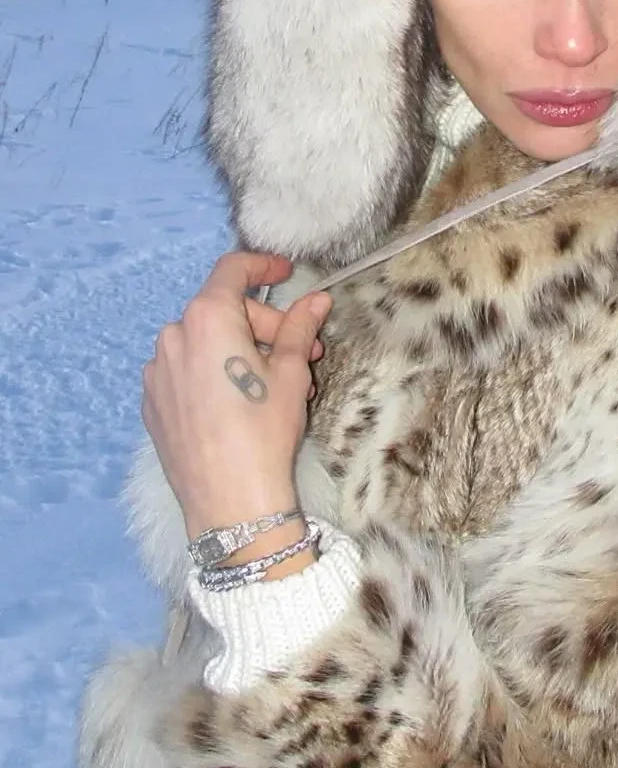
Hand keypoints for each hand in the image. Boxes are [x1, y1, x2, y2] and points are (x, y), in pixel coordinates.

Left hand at [142, 251, 331, 542]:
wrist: (230, 502)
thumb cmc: (264, 431)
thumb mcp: (293, 374)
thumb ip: (299, 328)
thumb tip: (315, 300)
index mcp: (208, 319)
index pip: (232, 270)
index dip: (263, 265)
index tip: (286, 272)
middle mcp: (173, 336)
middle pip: (223, 310)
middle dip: (265, 325)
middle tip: (304, 352)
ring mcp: (157, 371)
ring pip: (204, 342)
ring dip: (240, 350)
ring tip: (275, 384)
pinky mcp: (152, 402)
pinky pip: (186, 371)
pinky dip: (213, 373)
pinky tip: (239, 403)